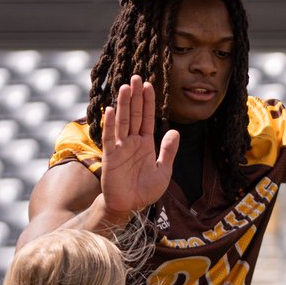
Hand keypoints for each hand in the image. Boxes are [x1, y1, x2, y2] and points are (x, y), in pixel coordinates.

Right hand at [100, 76, 179, 214]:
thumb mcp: (163, 171)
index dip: (148, 102)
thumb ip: (168, 151)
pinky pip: (110, 137)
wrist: (130, 207)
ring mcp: (120, 148)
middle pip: (134, 114)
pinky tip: (111, 109)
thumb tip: (176, 131)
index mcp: (145, 143)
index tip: (148, 85)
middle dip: (135, 96)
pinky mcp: (110, 157)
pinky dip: (110, 124)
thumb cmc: (145, 191)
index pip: (147, 118)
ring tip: (125, 87)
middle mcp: (132, 142)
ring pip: (122, 121)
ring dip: (124, 104)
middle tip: (136, 77)